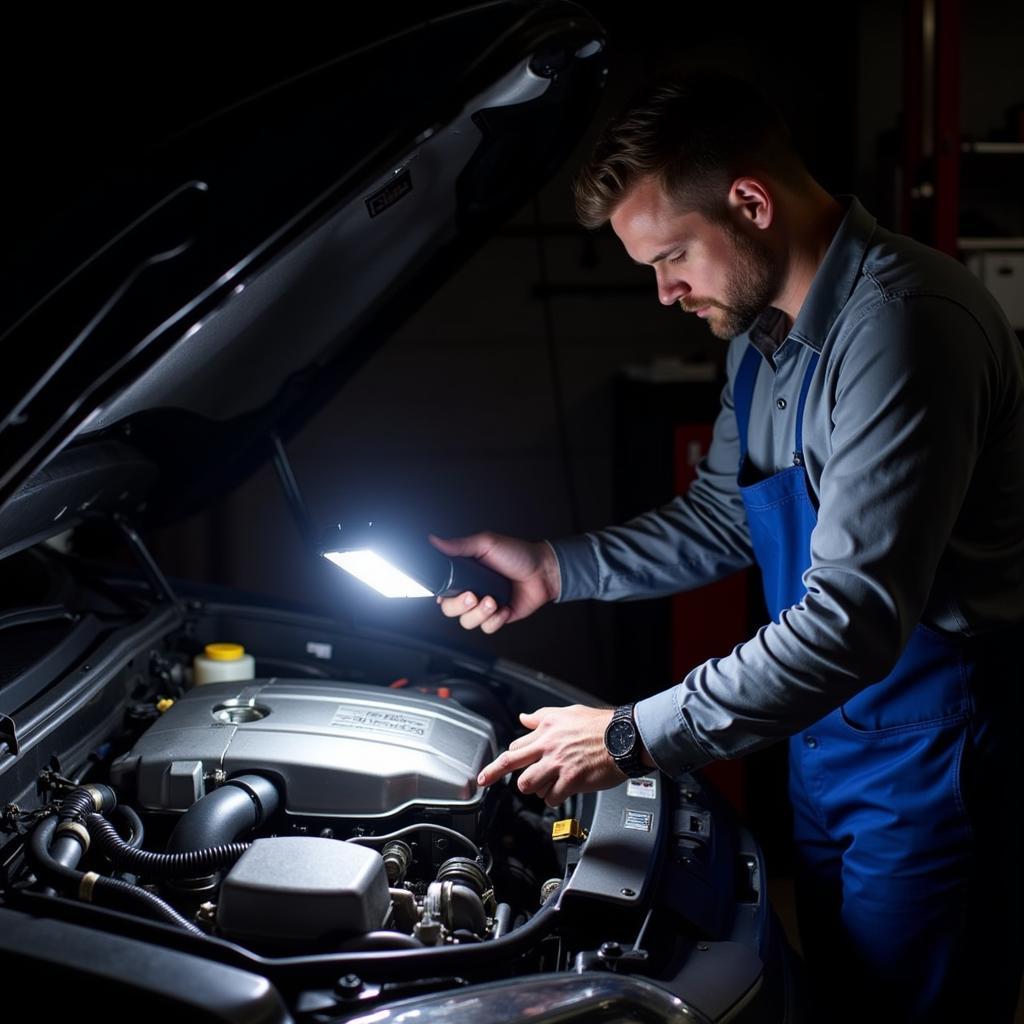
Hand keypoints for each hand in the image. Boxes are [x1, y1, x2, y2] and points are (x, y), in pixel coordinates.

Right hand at [430, 532, 559, 633]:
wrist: (543, 571)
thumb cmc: (518, 554)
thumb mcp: (486, 544)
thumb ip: (460, 545)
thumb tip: (435, 541)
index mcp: (465, 574)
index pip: (443, 590)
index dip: (444, 594)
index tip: (450, 591)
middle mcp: (472, 590)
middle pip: (450, 610)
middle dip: (460, 606)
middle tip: (473, 596)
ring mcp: (484, 606)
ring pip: (467, 622)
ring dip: (480, 613)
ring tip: (493, 601)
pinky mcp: (498, 617)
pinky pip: (487, 628)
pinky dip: (495, 620)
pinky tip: (504, 607)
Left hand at [477, 705, 627, 805]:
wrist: (624, 738)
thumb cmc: (600, 726)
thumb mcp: (568, 713)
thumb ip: (542, 717)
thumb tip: (524, 718)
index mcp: (546, 728)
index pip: (516, 745)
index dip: (509, 757)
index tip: (497, 764)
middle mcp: (548, 746)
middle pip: (510, 762)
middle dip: (493, 773)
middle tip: (484, 780)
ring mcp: (558, 764)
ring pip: (527, 784)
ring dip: (533, 787)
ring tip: (545, 784)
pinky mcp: (571, 780)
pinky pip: (550, 797)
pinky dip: (553, 798)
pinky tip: (562, 791)